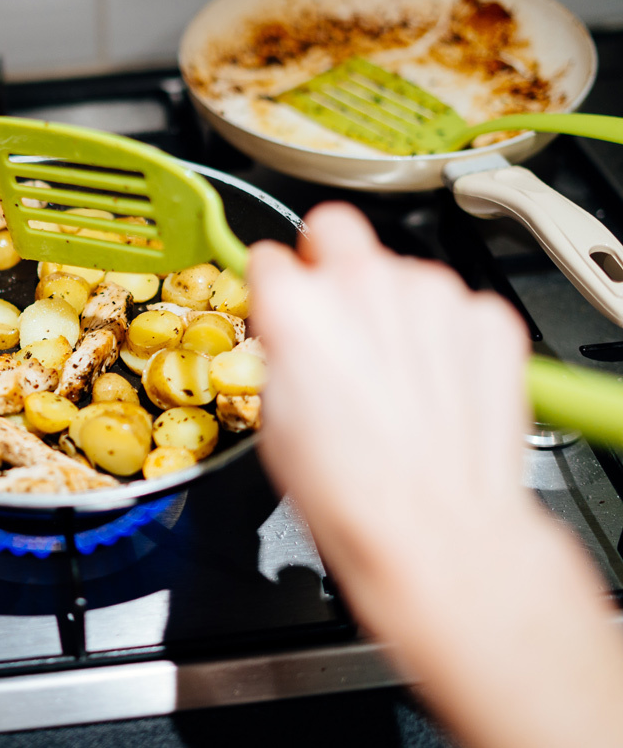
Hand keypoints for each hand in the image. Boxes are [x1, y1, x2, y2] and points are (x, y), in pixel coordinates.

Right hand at [247, 202, 622, 747]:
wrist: (434, 529)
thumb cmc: (350, 491)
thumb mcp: (275, 417)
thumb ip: (283, 349)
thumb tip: (293, 335)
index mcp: (298, 307)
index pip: (271, 255)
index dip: (272, 282)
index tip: (280, 297)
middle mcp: (366, 284)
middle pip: (336, 229)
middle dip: (327, 258)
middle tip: (332, 308)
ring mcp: (434, 296)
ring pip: (402, 271)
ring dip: (392, 307)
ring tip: (393, 375)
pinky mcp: (486, 319)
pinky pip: (454, 308)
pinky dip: (443, 336)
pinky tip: (434, 386)